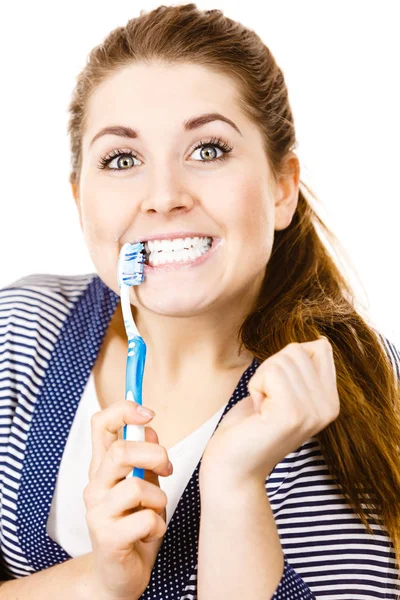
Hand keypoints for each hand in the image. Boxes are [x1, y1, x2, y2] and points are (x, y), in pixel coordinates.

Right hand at [83, 400, 171, 599]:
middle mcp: (94, 485)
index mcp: (103, 467)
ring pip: (137, 486)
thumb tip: (148, 428)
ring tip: (154, 512)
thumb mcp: (145, 485)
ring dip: (159, 498)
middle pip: (121, 451)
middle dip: (155, 455)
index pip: (101, 424)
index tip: (147, 413)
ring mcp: (97, 512)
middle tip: (167, 469)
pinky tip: (150, 534)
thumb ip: (145, 458)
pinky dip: (159, 526)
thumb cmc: (135, 524)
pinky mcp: (107, 538)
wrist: (119, 575)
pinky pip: (147, 520)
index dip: (123, 410)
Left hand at [200, 337, 339, 486]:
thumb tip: (321, 341)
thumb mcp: (284, 392)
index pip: (320, 347)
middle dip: (270, 370)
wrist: (232, 467)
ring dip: (261, 380)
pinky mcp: (292, 414)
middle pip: (297, 350)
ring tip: (261, 409)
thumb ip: (303, 370)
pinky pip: (272, 372)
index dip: (287, 360)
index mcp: (331, 401)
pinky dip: (256, 386)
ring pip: (283, 359)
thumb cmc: (250, 426)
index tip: (277, 390)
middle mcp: (329, 408)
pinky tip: (258, 412)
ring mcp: (312, 412)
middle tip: (265, 403)